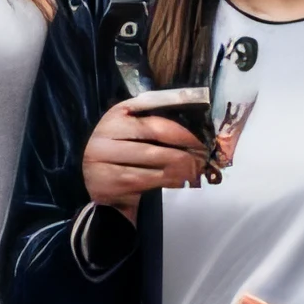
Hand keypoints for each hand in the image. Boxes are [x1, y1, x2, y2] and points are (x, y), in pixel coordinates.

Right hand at [83, 103, 209, 217]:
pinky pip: (150, 179)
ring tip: (196, 168)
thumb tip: (191, 116)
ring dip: (181, 165)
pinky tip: (182, 181)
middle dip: (184, 145)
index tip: (202, 136)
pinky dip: (170, 180)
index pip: (154, 120)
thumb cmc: (122, 154)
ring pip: (155, 160)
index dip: (181, 129)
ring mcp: (105, 159)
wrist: (100, 187)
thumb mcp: (130, 132)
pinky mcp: (112, 181)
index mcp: (114, 116)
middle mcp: (105, 134)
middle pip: (156, 136)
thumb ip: (151, 120)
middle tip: (203, 154)